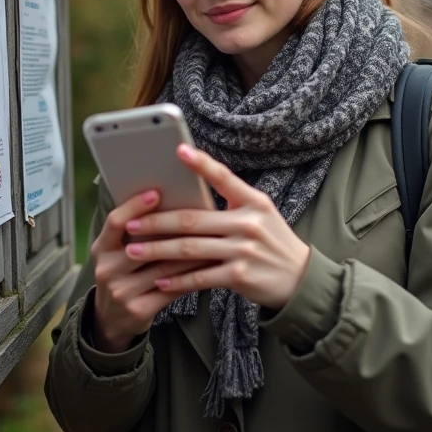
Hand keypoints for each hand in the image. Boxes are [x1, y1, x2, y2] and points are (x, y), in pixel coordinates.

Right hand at [89, 189, 209, 352]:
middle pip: (146, 246)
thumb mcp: (116, 253)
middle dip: (175, 231)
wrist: (111, 319)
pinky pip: (171, 289)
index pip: (115, 222)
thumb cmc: (122, 275)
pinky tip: (207, 267)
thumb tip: (170, 202)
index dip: (135, 206)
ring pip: (164, 268)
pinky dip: (191, 276)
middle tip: (201, 214)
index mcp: (101, 249)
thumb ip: (135, 233)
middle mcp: (107, 270)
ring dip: (191, 254)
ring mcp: (122, 292)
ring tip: (213, 239)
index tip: (156, 193)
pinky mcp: (139, 310)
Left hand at [121, 144, 310, 309]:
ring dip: (157, 250)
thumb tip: (190, 195)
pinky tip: (160, 279)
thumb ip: (232, 204)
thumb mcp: (261, 214)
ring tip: (134, 250)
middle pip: (192, 220)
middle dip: (156, 222)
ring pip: (190, 249)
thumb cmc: (272, 242)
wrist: (300, 279)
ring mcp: (243, 251)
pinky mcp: (239, 276)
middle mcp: (249, 223)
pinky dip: (177, 280)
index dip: (201, 164)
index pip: (224, 178)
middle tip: (131, 224)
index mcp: (254, 202)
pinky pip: (200, 277)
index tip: (178, 151)